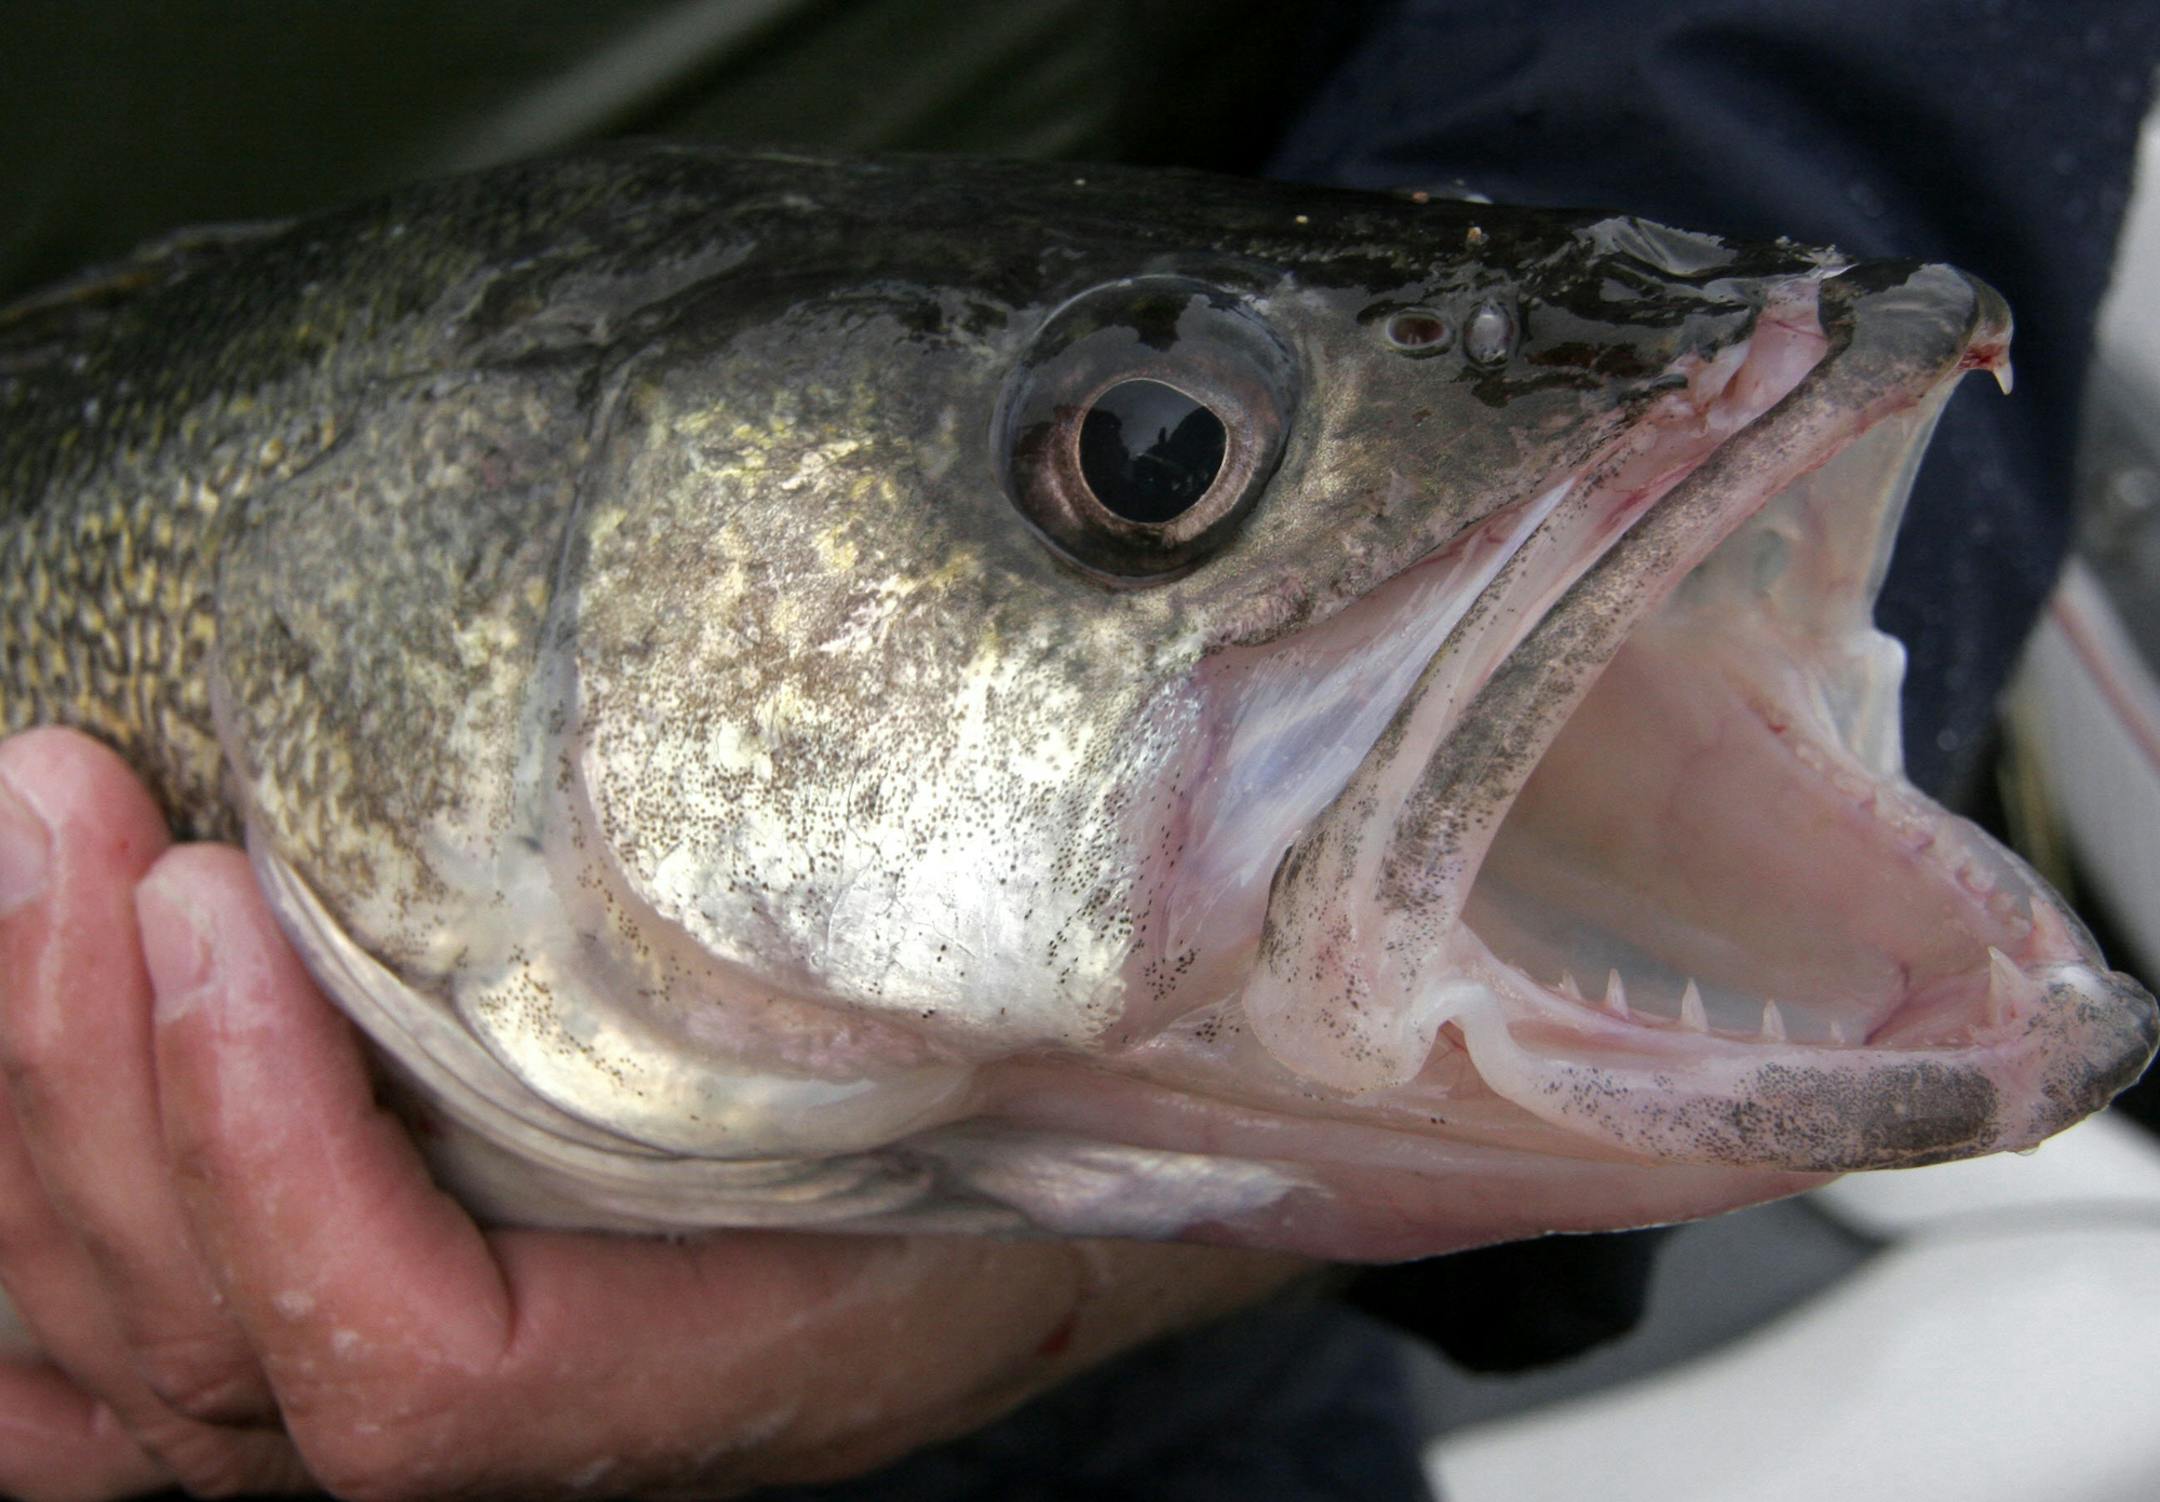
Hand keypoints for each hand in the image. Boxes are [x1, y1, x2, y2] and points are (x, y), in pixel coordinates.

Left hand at [0, 728, 1306, 1499]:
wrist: (1067, 1197)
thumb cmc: (1063, 1115)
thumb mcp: (1043, 1069)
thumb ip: (960, 1007)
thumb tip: (983, 806)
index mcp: (718, 1378)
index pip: (418, 1376)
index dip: (278, 1160)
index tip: (221, 900)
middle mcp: (557, 1440)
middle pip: (216, 1351)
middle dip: (94, 1074)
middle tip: (63, 798)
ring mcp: (453, 1410)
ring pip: (133, 1371)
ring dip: (33, 1115)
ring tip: (20, 850)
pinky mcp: (399, 1349)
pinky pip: (132, 1388)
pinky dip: (27, 1280)